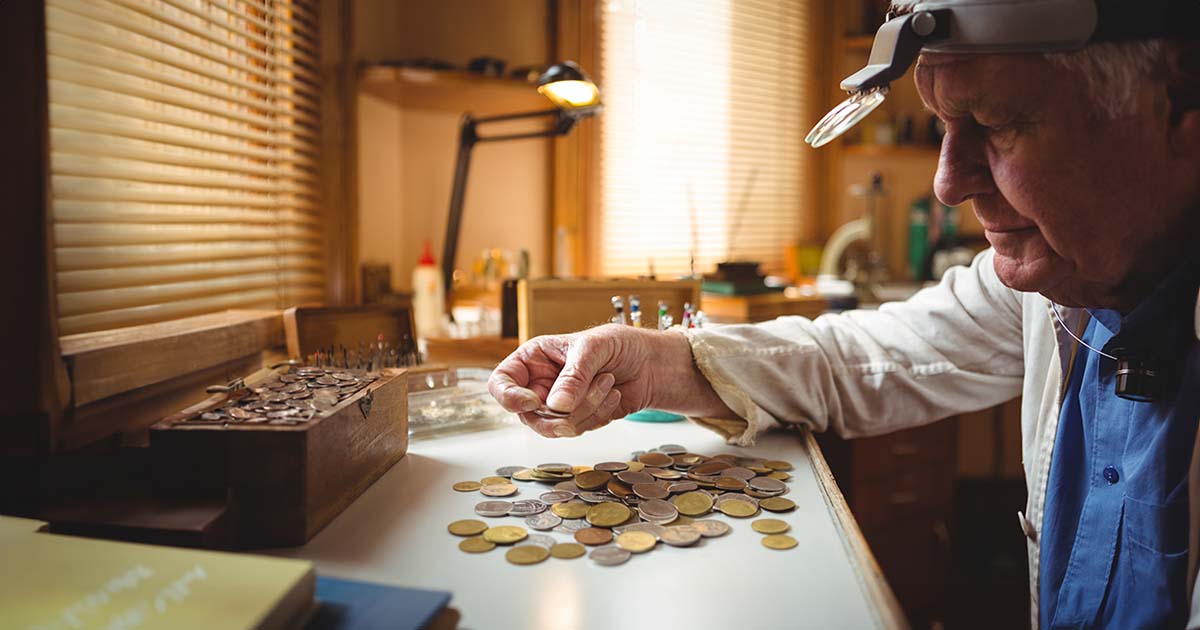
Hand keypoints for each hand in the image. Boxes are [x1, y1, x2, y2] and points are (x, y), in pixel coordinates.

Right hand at [488, 324, 733, 437]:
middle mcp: (540, 384)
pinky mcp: (580, 420)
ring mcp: (559, 406)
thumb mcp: (594, 348)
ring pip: (556, 427)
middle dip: (559, 412)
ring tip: (608, 383)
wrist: (651, 364)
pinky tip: (614, 395)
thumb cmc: (619, 344)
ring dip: (587, 409)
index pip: (501, 382)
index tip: (533, 402)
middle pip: (528, 415)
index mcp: (532, 359)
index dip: (509, 397)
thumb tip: (557, 406)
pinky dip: (600, 415)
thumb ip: (574, 376)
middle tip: (579, 401)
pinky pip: (580, 430)